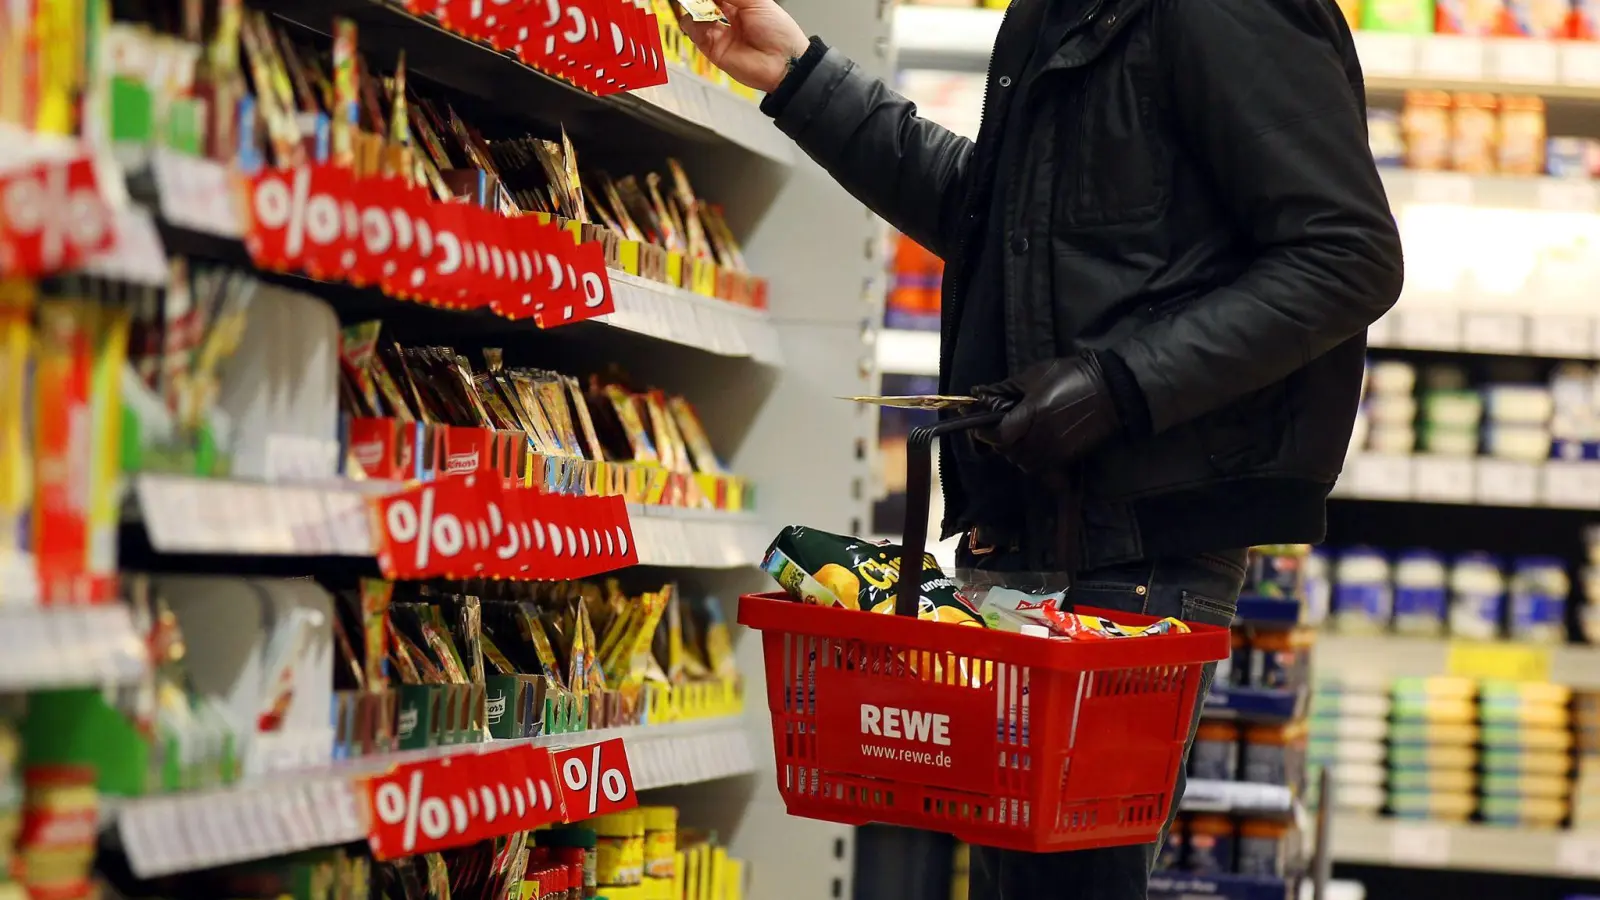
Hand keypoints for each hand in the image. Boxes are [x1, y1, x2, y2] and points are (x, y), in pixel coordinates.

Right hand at [679, 0, 808, 93]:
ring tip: (698, 5)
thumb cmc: (779, 32)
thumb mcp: (756, 2)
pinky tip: (697, 18)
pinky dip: (692, 24)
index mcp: (742, 6)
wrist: (783, 63)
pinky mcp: (713, 50)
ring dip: (694, 7)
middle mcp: (729, 20)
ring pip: (696, 17)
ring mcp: (720, 35)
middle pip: (705, 4)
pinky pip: (695, 34)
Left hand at [972, 353, 1120, 475]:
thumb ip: (1006, 388)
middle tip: (1001, 428)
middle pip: (1010, 452)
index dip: (985, 432)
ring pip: (1025, 464)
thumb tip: (978, 392)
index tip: (982, 425)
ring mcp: (1056, 450)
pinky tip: (1034, 448)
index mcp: (1032, 414)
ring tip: (1019, 438)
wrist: (1111, 389)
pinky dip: (1034, 461)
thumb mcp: (1035, 375)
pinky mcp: (1068, 457)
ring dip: (1017, 453)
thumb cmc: (1071, 375)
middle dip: (1001, 443)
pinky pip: (1042, 469)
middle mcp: (1042, 437)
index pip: (999, 435)